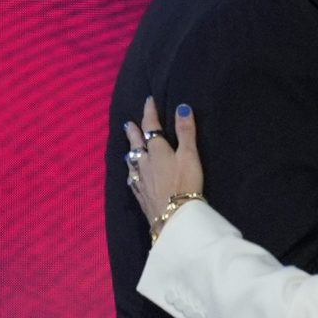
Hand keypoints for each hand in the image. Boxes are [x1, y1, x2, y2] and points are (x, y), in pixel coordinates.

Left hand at [123, 97, 203, 233]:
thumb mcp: (189, 155)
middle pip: (136, 145)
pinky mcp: (141, 197)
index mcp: (157, 151)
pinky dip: (132, 174)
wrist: (174, 216)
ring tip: (128, 149)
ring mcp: (141, 181)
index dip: (149, 113)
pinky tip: (131, 177)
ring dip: (130, 153)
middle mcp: (145, 164)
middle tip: (128, 124)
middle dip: (133, 132)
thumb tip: (182, 107)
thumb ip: (186, 131)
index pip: (151, 127)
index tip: (148, 101)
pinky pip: (133, 181)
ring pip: (132, 163)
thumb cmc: (185, 183)